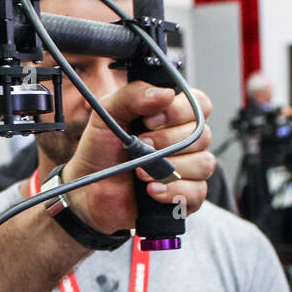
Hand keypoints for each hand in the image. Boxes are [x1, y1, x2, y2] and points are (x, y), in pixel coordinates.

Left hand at [62, 82, 214, 232]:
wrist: (87, 190)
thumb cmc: (100, 150)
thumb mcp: (108, 113)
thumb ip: (133, 95)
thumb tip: (166, 94)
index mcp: (172, 116)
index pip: (200, 104)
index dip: (179, 112)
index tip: (149, 121)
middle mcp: (184, 141)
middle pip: (202, 135)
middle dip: (167, 142)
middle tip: (141, 146)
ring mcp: (188, 169)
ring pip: (203, 163)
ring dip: (170, 168)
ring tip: (140, 171)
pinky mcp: (185, 197)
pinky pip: (198, 192)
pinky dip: (174, 191)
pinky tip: (151, 191)